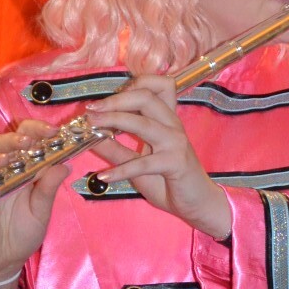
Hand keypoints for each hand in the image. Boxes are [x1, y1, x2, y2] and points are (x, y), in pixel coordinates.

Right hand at [0, 120, 66, 284]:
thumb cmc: (24, 234)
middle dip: (16, 138)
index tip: (53, 131)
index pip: (29, 141)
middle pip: (5, 143)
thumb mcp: (42, 212)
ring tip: (5, 160)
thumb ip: (49, 189)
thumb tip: (65, 164)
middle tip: (28, 141)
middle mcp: (5, 171)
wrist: (4, 260)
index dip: (38, 131)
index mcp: (26, 170)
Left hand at [86, 78, 232, 239]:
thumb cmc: (170, 181)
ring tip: (92, 128)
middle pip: (145, 96)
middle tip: (91, 110)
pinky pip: (142, 163)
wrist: (197, 204)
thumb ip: (116, 149)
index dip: (131, 86)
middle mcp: (172, 125)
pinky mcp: (175, 163)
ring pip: (142, 122)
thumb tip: (90, 137)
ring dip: (113, 120)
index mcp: (167, 120)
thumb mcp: (137, 163)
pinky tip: (103, 176)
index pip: (157, 85)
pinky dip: (120, 170)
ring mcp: (175, 143)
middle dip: (115, 100)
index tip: (106, 101)